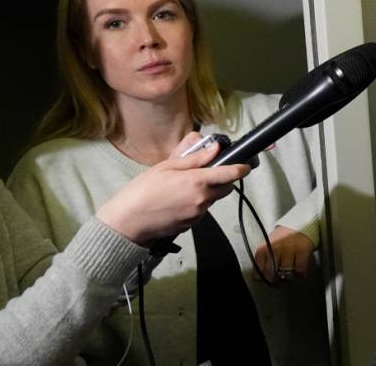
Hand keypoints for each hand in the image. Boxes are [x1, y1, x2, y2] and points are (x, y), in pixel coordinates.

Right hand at [97, 132, 250, 242]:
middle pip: (226, 188)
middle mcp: (202, 199)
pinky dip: (198, 203)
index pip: (230, 174)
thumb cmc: (143, 190)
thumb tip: (215, 149)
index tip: (247, 164)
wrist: (128, 221)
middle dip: (224, 179)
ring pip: (213, 199)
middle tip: (210, 172)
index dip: (242, 168)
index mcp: (198, 182)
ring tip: (187, 186)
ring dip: (209, 191)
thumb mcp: (167, 167)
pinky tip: (180, 200)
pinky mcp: (192, 225)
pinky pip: (202, 210)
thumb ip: (194, 159)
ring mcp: (198, 214)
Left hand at [255, 226, 314, 282]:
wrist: (303, 220)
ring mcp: (290, 249)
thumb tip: (261, 273)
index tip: (262, 279)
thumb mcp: (272, 241)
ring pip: (286, 272)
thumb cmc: (286, 234)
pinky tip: (300, 273)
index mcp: (266, 245)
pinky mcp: (302, 250)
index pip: (259, 265)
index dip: (260, 275)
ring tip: (290, 275)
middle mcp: (276, 247)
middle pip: (271, 272)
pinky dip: (300, 274)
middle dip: (273, 278)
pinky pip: (300, 269)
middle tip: (277, 279)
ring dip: (288, 277)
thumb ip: (266, 255)